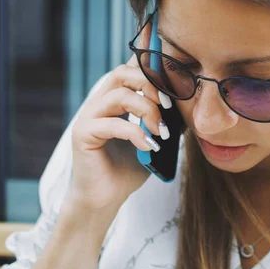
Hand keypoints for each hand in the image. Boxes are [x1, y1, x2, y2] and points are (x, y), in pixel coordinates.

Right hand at [68, 51, 172, 213]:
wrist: (106, 199)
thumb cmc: (128, 169)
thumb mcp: (153, 139)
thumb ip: (163, 119)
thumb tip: (187, 105)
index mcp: (113, 100)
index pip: (130, 70)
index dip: (151, 70)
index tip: (174, 87)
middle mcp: (98, 103)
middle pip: (121, 73)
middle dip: (150, 84)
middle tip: (167, 106)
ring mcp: (88, 117)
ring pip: (118, 95)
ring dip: (146, 110)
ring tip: (161, 132)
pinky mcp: (82, 134)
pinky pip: (112, 124)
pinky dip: (136, 134)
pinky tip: (149, 147)